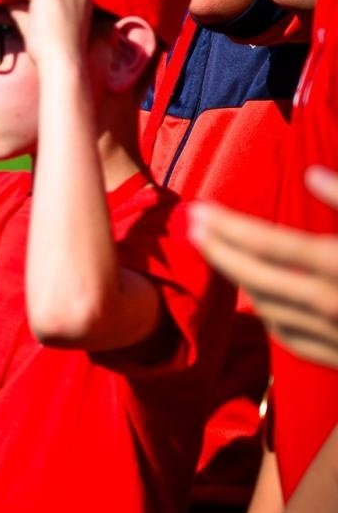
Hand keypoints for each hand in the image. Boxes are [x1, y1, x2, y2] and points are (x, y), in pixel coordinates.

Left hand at [190, 167, 337, 368]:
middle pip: (257, 277)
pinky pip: (291, 339)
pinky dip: (268, 315)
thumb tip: (311, 174)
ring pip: (269, 309)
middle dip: (218, 251)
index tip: (197, 210)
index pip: (271, 244)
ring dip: (237, 280)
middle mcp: (334, 304)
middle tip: (190, 227)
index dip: (229, 226)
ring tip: (215, 253)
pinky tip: (257, 300)